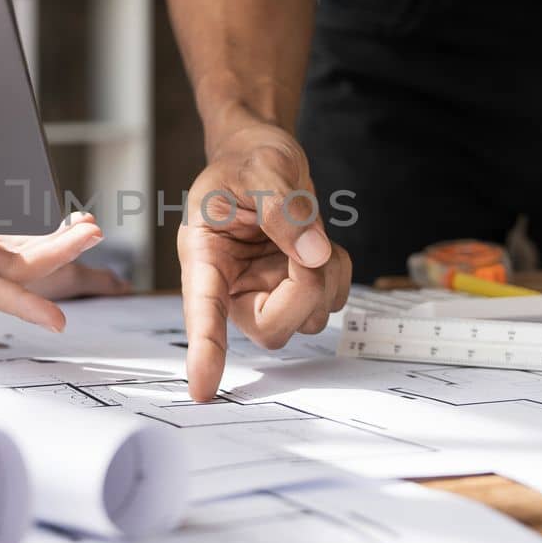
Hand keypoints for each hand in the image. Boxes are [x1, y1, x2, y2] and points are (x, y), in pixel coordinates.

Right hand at [0, 212, 130, 332]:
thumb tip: (38, 216)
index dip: (22, 305)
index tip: (57, 321)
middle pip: (14, 268)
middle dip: (58, 251)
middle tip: (91, 232)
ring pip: (21, 256)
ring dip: (58, 242)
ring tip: (88, 226)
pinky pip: (17, 242)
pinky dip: (44, 235)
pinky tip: (71, 225)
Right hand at [179, 124, 351, 401]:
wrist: (259, 153)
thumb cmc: (245, 160)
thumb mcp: (260, 170)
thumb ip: (283, 210)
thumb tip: (314, 255)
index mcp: (205, 257)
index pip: (203, 312)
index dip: (204, 351)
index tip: (202, 390)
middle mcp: (233, 285)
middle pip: (271, 327)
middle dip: (303, 292)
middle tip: (310, 249)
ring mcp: (264, 291)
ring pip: (307, 319)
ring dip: (325, 280)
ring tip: (312, 234)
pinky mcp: (294, 289)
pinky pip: (330, 302)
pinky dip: (339, 273)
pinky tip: (320, 244)